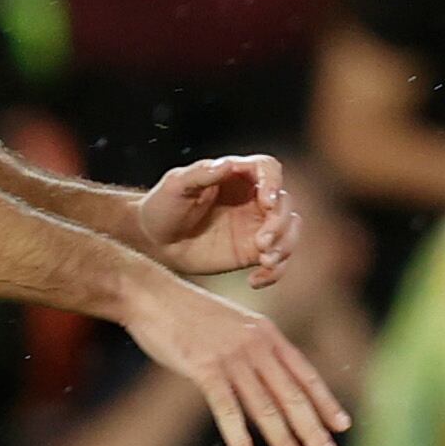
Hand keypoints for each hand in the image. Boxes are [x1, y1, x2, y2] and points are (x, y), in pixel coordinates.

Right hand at [126, 271, 349, 445]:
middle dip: (313, 429)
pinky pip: (227, 410)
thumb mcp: (235, 324)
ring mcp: (232, 357)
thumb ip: (256, 349)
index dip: (325, 402)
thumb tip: (272, 378)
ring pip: (265, 406)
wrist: (152, 295)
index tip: (343, 426)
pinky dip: (240, 439)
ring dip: (284, 440)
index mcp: (268, 334)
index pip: (305, 374)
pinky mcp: (204, 368)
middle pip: (292, 395)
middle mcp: (257, 346)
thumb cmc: (191, 314)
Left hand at [136, 153, 298, 284]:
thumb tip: (227, 164)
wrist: (154, 241)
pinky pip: (278, 261)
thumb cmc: (162, 206)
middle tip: (261, 243)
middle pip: (285, 204)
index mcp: (236, 175)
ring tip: (264, 261)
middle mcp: (253, 198)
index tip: (267, 202)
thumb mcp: (176, 185)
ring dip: (285, 247)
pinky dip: (275, 272)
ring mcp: (256, 226)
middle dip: (279, 224)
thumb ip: (201, 173)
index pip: (268, 169)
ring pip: (290, 232)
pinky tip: (254, 280)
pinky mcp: (254, 252)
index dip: (274, 183)